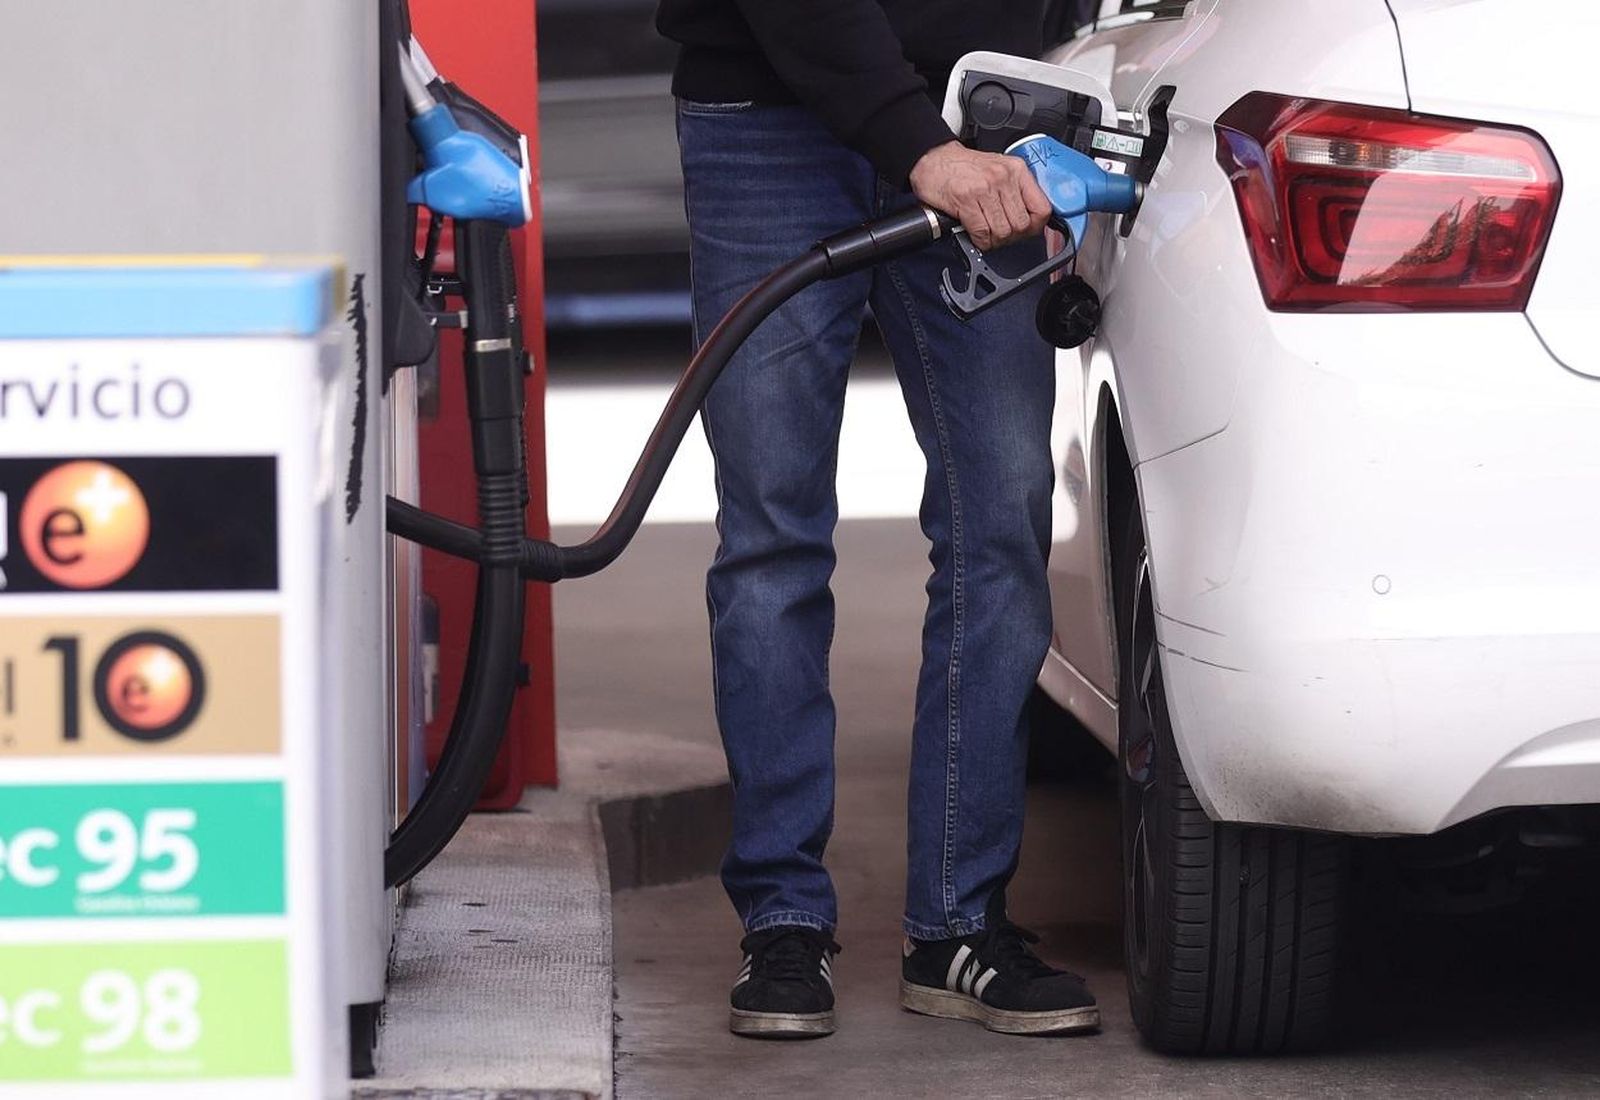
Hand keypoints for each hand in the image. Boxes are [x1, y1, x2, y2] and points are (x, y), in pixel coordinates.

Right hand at [909, 141, 1053, 250]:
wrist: (933, 159)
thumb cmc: (963, 166)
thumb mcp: (999, 170)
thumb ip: (1016, 191)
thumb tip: (1029, 219)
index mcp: (1016, 170)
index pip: (1042, 208)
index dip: (1035, 226)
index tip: (1026, 229)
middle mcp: (1003, 177)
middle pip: (1021, 225)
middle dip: (1011, 237)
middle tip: (1000, 234)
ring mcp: (985, 188)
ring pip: (1003, 232)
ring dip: (994, 240)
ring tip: (986, 233)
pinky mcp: (966, 200)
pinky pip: (982, 233)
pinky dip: (979, 240)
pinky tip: (975, 234)